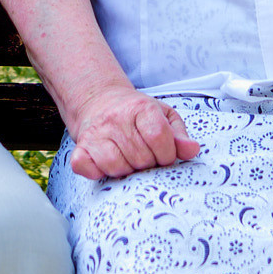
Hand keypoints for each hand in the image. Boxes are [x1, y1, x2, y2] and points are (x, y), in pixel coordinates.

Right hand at [66, 84, 199, 179]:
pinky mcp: (80, 147)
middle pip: (140, 157)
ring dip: (126, 170)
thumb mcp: (163, 116)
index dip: (166, 154)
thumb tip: (192, 149)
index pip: (159, 138)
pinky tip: (104, 165)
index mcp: (141, 108)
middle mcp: (116, 119)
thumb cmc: (135, 114)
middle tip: (144, 157)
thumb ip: (179, 135)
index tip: (164, 155)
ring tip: (128, 160)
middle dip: (148, 164)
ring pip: (116, 166)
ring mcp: (96, 133)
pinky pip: (86, 167)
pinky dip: (96, 172)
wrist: (100, 102)